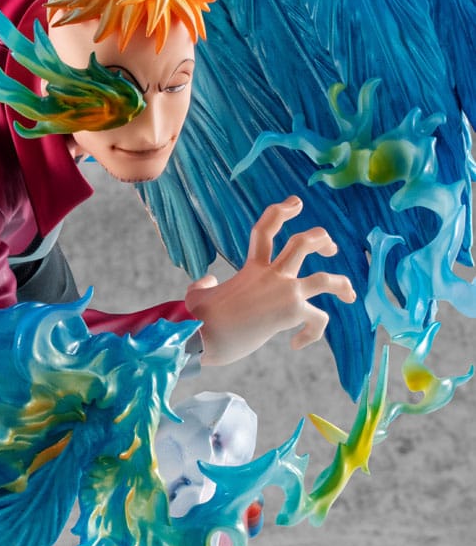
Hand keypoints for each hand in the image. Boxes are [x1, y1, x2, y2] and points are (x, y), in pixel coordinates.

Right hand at [184, 196, 356, 366]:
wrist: (201, 336)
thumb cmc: (196, 318)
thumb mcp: (196, 294)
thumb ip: (203, 283)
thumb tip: (208, 279)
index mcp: (250, 268)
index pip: (265, 230)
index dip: (281, 211)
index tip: (296, 203)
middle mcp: (271, 275)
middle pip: (303, 244)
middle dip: (321, 240)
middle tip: (329, 247)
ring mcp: (284, 292)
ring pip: (325, 279)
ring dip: (342, 284)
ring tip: (349, 293)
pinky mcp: (291, 313)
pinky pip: (317, 319)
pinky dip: (312, 332)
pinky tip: (297, 342)